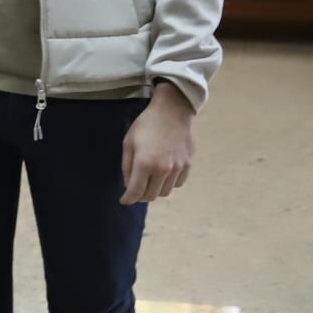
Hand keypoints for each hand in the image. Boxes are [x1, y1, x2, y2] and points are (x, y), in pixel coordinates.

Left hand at [121, 83, 194, 204]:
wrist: (172, 111)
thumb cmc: (146, 125)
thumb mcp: (129, 143)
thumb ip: (127, 167)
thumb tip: (128, 186)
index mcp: (144, 163)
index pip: (136, 192)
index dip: (128, 199)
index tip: (124, 200)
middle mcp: (163, 168)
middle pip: (151, 195)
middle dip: (140, 195)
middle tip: (136, 189)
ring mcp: (178, 167)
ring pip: (165, 192)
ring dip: (155, 189)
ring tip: (150, 178)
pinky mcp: (188, 165)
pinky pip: (178, 183)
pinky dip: (169, 183)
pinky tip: (164, 173)